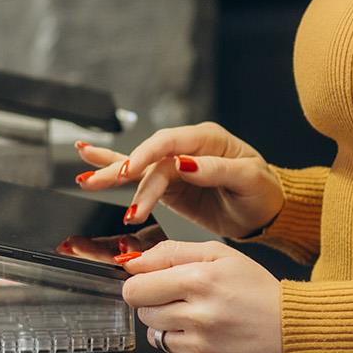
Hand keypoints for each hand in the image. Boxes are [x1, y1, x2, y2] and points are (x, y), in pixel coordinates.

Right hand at [72, 122, 282, 239]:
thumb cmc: (262, 192)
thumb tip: (185, 164)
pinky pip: (139, 178)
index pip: (170, 142)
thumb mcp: (248, 179)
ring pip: (139, 168)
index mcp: (208, 139)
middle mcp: (187, 148)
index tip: (133, 171)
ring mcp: (176, 165)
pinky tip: (89, 162)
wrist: (265, 212)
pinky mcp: (169, 184)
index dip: (149, 154)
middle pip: (149, 155)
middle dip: (125, 169)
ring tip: (86, 180)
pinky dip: (115, 169)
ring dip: (112, 175)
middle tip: (102, 183)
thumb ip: (216, 169)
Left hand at [120, 240, 282, 352]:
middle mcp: (198, 315)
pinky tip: (206, 335)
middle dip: (156, 302)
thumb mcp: (219, 254)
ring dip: (169, 324)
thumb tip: (134, 262)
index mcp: (199, 280)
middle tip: (183, 298)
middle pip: (142, 311)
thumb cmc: (256, 289)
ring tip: (198, 317)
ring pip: (154, 334)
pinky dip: (183, 345)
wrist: (289, 328)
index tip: (151, 283)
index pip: (135, 288)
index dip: (140, 283)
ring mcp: (199, 344)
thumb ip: (172, 252)